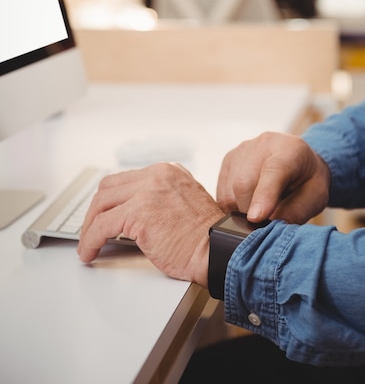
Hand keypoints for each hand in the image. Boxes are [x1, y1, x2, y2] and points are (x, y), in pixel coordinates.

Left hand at [77, 162, 223, 286]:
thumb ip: (162, 197)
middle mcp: (156, 175)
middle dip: (95, 211)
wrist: (218, 249)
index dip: (110, 200)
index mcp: (167, 171)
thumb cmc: (206, 236)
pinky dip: (90, 240)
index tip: (102, 214)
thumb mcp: (185, 201)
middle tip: (91, 230)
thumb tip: (134, 212)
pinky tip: (90, 252)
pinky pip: (101, 226)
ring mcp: (147, 192)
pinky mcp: (139, 213)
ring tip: (88, 243)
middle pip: (109, 187)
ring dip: (89, 226)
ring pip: (101, 204)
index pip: (126, 179)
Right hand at [217, 132, 330, 223]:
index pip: (273, 170)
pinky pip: (222, 192)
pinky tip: (248, 203)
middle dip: (251, 212)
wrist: (299, 159)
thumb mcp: (315, 198)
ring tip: (260, 209)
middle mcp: (262, 144)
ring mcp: (241, 150)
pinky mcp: (228, 159)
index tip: (256, 218)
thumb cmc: (308, 181)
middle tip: (265, 221)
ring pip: (229, 191)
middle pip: (244, 183)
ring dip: (240, 210)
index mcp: (290, 150)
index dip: (264, 195)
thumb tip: (267, 225)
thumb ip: (295, 211)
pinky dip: (232, 205)